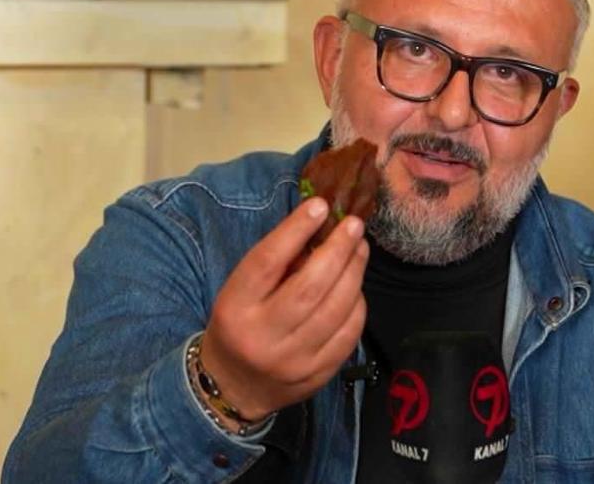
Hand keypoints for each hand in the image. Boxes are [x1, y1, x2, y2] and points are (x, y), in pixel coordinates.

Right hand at [198, 197, 368, 421]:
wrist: (233, 387)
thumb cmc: (239, 325)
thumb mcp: (240, 292)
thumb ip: (276, 264)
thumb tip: (320, 227)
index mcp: (235, 309)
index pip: (267, 263)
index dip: (295, 230)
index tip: (319, 206)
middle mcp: (263, 337)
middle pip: (309, 287)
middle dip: (337, 251)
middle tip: (354, 226)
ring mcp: (293, 361)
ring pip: (335, 310)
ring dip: (354, 273)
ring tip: (360, 249)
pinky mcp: (317, 376)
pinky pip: (348, 334)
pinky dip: (357, 305)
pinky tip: (356, 287)